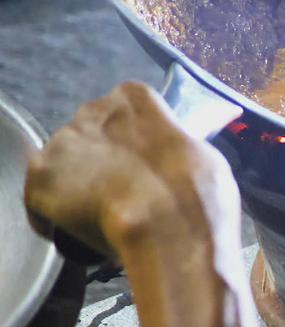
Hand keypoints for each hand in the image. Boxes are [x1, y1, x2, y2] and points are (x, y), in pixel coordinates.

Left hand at [24, 81, 237, 257]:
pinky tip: (80, 230)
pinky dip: (55, 216)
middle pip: (90, 136)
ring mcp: (61, 143)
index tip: (142, 165)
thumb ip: (172, 148)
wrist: (168, 220)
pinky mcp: (41, 178)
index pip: (124, 112)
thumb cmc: (196, 190)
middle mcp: (91, 110)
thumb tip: (171, 161)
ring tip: (104, 215)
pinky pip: (40, 199)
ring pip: (65, 166)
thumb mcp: (201, 153)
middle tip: (124, 192)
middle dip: (102, 162)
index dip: (132, 143)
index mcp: (133, 96)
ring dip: (79, 187)